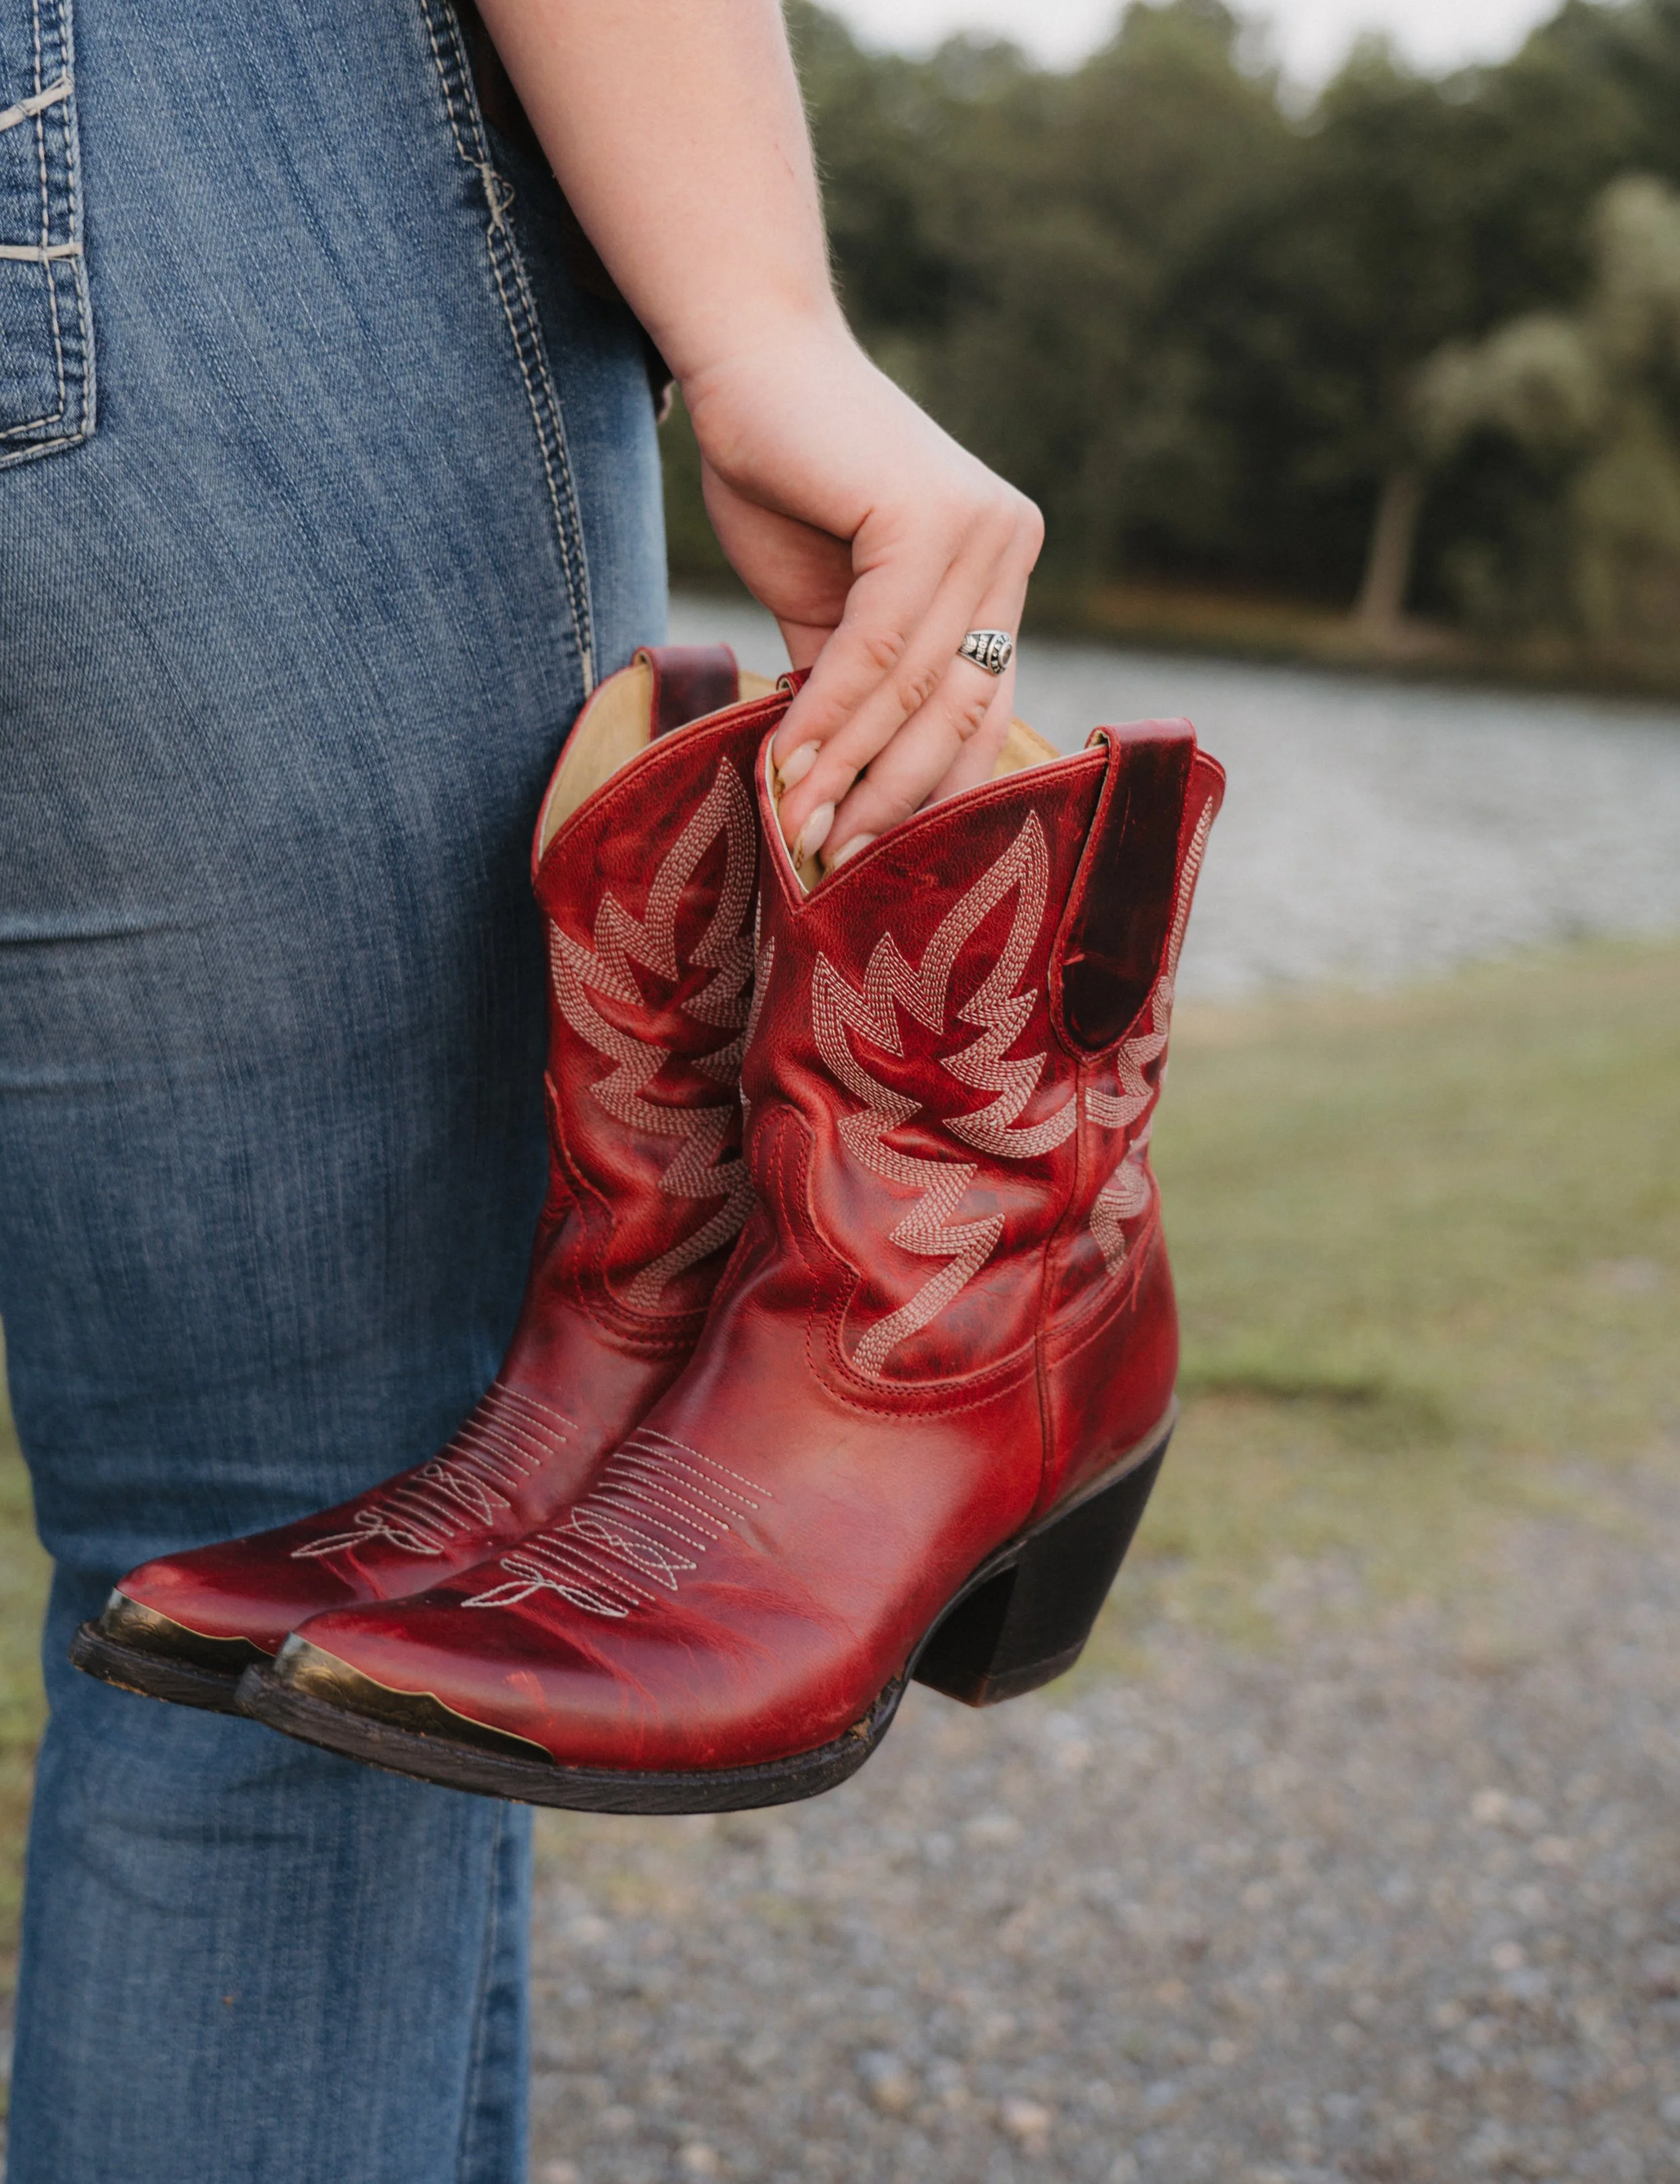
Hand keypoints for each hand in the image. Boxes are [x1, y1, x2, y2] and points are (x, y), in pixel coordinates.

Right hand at [683, 320, 1042, 870]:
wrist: (747, 362)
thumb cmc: (784, 474)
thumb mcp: (829, 603)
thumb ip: (851, 682)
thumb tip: (840, 786)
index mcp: (1002, 569)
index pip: (982, 707)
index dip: (931, 790)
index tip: (871, 853)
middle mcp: (1008, 547)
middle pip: (961, 709)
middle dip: (894, 797)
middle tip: (830, 860)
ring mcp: (980, 529)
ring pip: (918, 688)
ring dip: (851, 769)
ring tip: (798, 828)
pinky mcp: (929, 516)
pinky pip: (879, 647)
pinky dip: (829, 714)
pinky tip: (787, 760)